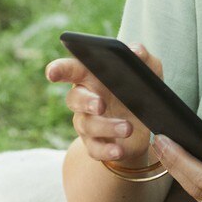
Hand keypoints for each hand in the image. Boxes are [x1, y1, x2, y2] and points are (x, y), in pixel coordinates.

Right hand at [45, 45, 161, 167]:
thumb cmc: (140, 92)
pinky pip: (94, 149)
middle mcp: (84, 99)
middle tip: (100, 104)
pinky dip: (106, 150)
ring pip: (87, 125)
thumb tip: (135, 50)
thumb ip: (143, 58)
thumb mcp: (148, 73)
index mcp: (91, 77)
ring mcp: (87, 123)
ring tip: (128, 128)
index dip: (59, 70)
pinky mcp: (95, 145)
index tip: (52, 73)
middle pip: (74, 98)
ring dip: (107, 126)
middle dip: (86, 102)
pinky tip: (119, 150)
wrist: (147, 129)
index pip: (70, 69)